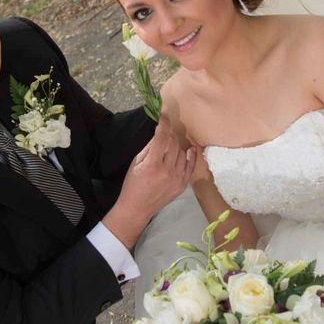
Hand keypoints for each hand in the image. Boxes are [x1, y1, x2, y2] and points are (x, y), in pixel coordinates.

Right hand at [102, 116, 195, 247]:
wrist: (137, 208)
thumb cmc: (132, 184)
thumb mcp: (136, 162)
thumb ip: (149, 147)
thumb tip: (160, 133)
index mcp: (152, 164)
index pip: (162, 138)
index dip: (164, 124)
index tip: (164, 115)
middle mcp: (167, 171)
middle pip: (173, 144)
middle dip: (169, 134)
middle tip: (165, 132)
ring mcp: (177, 179)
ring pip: (181, 153)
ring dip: (176, 145)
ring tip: (170, 144)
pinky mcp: (182, 185)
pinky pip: (190, 167)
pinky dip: (191, 157)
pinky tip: (190, 150)